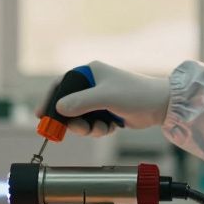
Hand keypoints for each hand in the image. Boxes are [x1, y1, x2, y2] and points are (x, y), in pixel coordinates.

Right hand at [53, 61, 170, 136]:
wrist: (161, 106)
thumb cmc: (135, 94)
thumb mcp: (105, 97)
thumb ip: (80, 102)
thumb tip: (58, 109)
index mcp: (90, 72)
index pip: (62, 85)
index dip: (50, 100)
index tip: (41, 116)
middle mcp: (93, 84)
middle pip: (70, 105)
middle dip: (72, 120)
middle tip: (76, 130)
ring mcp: (100, 99)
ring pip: (81, 118)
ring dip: (87, 128)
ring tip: (100, 129)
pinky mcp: (108, 112)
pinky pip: (93, 124)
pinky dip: (98, 130)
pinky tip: (110, 128)